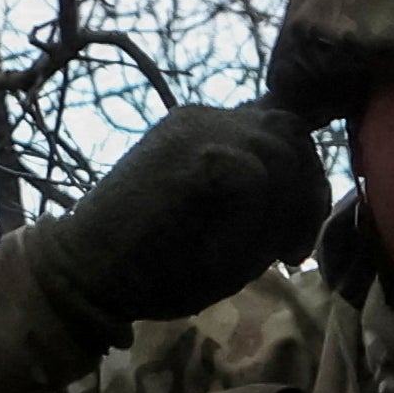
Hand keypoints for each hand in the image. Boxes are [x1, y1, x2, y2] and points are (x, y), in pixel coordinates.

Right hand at [16, 104, 327, 337]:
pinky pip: (257, 181)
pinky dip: (248, 230)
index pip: (286, 128)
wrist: (83, 276)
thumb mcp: (226, 228)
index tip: (291, 242)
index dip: (305, 180)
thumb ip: (266, 199)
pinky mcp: (193, 149)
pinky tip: (221, 259)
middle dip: (305, 195)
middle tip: (287, 253)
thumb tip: (310, 193)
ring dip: (277, 217)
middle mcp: (206, 116)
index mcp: (209, 129)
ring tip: (246, 260)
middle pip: (293, 133)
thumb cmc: (152, 265)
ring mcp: (197, 126)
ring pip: (282, 155)